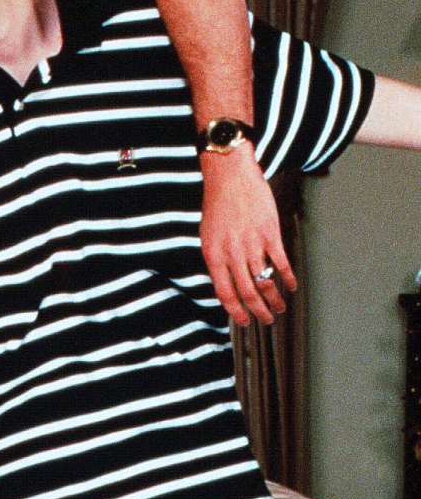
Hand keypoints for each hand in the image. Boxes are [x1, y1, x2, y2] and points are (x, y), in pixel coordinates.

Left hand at [199, 147, 295, 325]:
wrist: (230, 177)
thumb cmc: (218, 205)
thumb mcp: (208, 235)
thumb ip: (218, 258)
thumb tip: (226, 281)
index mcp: (213, 254)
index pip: (224, 292)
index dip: (236, 310)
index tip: (244, 321)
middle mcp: (232, 253)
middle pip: (247, 291)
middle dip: (258, 310)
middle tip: (267, 320)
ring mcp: (252, 244)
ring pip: (265, 280)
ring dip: (274, 298)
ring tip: (279, 308)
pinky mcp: (270, 234)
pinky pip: (281, 262)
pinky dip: (287, 278)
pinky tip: (291, 287)